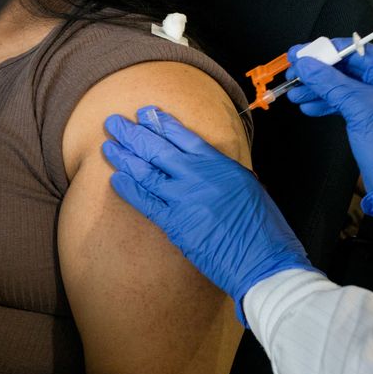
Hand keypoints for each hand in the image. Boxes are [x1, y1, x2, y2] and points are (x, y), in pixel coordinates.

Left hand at [103, 106, 316, 325]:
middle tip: (114, 123)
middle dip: (133, 133)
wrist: (263, 259)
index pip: (184, 136)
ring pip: (147, 172)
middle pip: (158, 149)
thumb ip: (224, 174)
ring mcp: (185, 199)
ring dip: (125, 157)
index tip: (145, 113)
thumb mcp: (248, 187)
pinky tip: (115, 178)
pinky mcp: (176, 224)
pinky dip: (129, 188)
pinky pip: (146, 202)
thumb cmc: (264, 228)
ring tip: (109, 146)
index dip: (161, 123)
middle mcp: (199, 175)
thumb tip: (207, 168)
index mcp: (219, 164)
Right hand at [286, 38, 372, 215]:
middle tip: (295, 72)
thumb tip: (308, 66)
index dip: (329, 51)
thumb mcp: (358, 108)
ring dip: (316, 89)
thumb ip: (330, 83)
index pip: (358, 52)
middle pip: (346, 69)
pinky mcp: (366, 117)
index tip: (305, 52)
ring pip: (340, 87)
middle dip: (319, 72)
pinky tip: (309, 105)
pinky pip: (341, 102)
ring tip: (296, 92)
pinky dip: (323, 103)